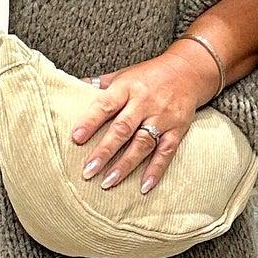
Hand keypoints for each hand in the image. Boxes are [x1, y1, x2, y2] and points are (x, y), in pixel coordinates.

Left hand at [73, 43, 219, 193]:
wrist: (188, 70)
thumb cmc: (148, 75)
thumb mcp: (122, 74)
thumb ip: (98, 85)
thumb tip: (68, 90)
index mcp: (127, 87)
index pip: (105, 105)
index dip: (90, 122)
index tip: (75, 138)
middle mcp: (144, 102)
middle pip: (122, 129)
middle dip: (104, 151)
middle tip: (88, 170)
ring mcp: (162, 117)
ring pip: (142, 144)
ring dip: (125, 165)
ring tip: (108, 182)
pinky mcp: (177, 129)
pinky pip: (166, 152)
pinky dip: (155, 170)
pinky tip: (144, 186)